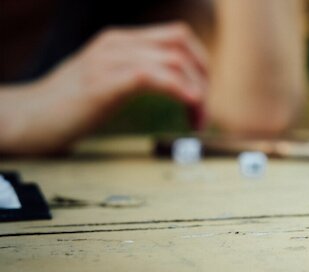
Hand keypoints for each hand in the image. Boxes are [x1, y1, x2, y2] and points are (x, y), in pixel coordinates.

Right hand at [0, 22, 207, 153]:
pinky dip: (181, 91)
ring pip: (174, 60)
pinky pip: (154, 76)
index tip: (202, 95)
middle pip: (181, 44)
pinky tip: (190, 107)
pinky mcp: (104, 82)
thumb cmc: (69, 106)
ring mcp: (110, 60)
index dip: (200, 64)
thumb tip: (175, 86)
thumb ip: (137, 76)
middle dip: (203, 77)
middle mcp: (117, 44)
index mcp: (120, 41)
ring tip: (197, 121)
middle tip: (202, 110)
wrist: (28, 118)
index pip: (176, 37)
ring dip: (197, 92)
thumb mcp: (109, 81)